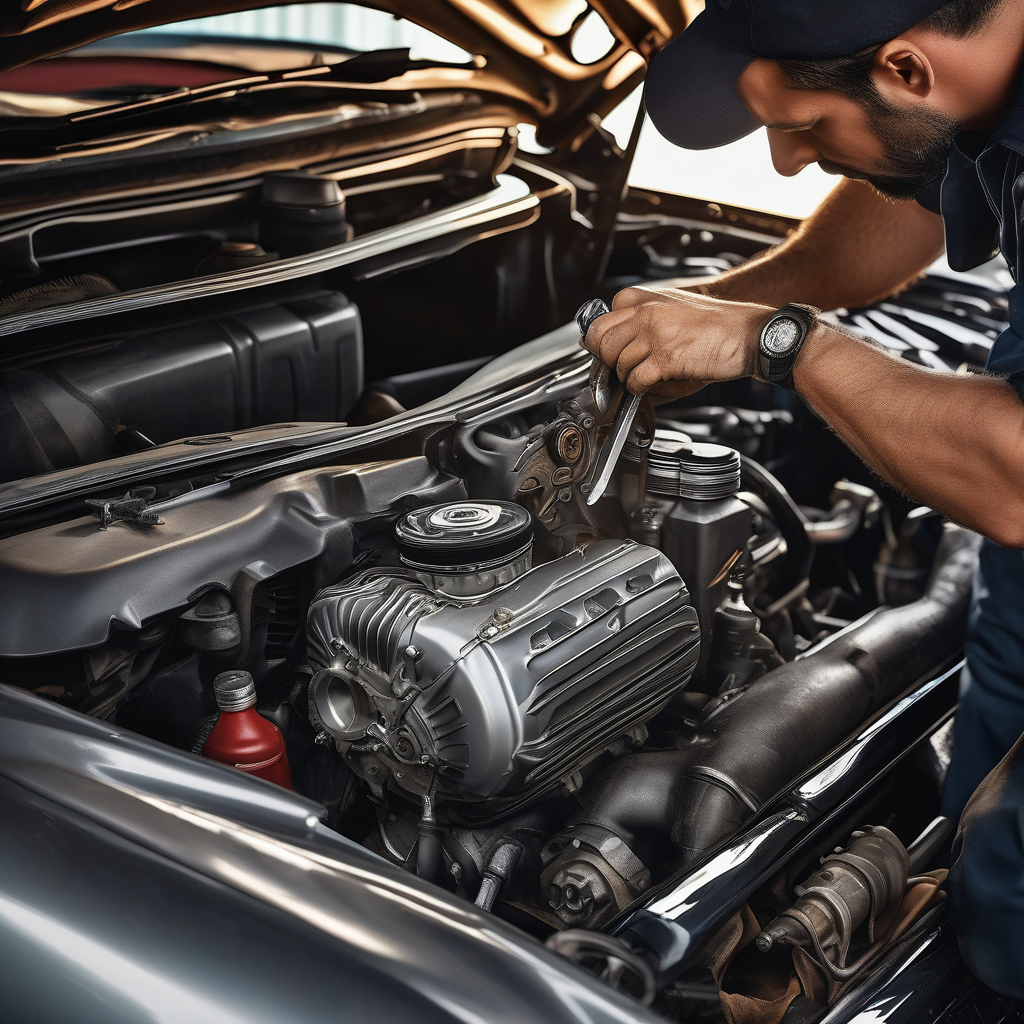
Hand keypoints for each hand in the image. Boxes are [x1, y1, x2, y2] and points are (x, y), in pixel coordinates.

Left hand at [581, 286, 772, 396]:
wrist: (749, 334)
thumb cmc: (717, 325)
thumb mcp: (674, 309)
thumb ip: (644, 318)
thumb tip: (615, 343)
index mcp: (645, 298)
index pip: (601, 320)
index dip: (602, 343)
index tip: (609, 353)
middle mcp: (647, 312)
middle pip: (602, 342)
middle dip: (608, 362)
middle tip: (621, 370)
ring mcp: (655, 334)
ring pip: (618, 363)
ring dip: (626, 377)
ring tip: (642, 378)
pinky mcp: (667, 357)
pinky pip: (635, 379)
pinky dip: (638, 389)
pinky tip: (649, 386)